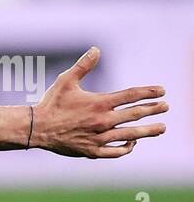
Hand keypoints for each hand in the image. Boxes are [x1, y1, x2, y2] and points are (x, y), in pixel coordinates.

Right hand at [32, 47, 166, 157]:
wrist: (36, 128)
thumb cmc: (51, 103)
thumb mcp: (66, 81)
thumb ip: (83, 66)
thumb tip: (96, 49)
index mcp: (99, 103)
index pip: (132, 95)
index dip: (149, 92)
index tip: (162, 91)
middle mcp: (102, 121)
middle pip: (136, 114)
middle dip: (154, 110)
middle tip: (166, 107)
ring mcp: (98, 138)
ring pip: (131, 135)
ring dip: (149, 131)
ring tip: (161, 128)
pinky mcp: (92, 151)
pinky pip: (115, 152)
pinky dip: (127, 147)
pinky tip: (132, 143)